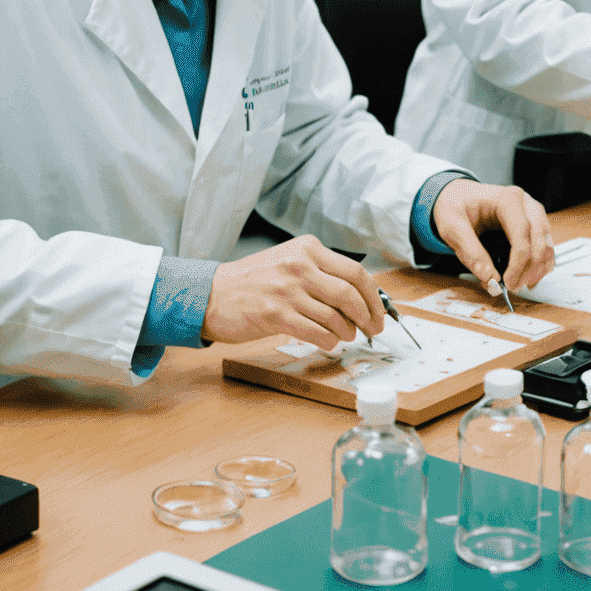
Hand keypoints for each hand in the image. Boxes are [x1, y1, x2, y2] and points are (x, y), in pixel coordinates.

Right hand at [201, 235, 382, 351]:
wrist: (212, 293)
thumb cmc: (253, 281)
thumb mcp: (288, 261)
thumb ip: (320, 272)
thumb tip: (359, 296)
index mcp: (307, 248)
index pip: (355, 271)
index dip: (374, 296)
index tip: (378, 311)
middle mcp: (299, 265)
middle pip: (350, 294)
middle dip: (367, 316)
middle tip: (372, 328)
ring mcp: (287, 290)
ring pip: (335, 316)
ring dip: (348, 331)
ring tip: (346, 336)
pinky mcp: (276, 315)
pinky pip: (317, 333)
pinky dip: (329, 341)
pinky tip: (328, 341)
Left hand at [431, 180, 555, 293]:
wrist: (456, 195)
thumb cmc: (454, 205)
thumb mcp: (452, 227)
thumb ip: (471, 253)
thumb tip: (490, 280)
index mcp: (506, 198)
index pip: (522, 232)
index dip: (518, 263)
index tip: (509, 283)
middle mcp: (525, 203)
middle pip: (540, 240)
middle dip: (530, 269)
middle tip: (513, 287)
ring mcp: (532, 213)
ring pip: (547, 245)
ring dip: (537, 270)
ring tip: (518, 284)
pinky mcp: (533, 224)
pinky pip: (545, 247)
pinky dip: (539, 265)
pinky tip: (526, 278)